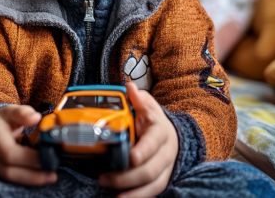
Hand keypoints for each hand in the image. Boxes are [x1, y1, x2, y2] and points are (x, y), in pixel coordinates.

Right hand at [0, 104, 57, 185]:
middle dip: (33, 174)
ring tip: (51, 176)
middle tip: (53, 171)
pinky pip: (12, 181)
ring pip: (11, 179)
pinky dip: (27, 180)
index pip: (9, 153)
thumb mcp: (9, 112)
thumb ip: (22, 113)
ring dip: (32, 180)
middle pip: (10, 171)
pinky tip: (41, 177)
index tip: (47, 154)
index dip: (28, 157)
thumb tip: (36, 117)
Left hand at [98, 82, 178, 197]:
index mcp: (160, 131)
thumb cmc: (153, 120)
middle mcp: (166, 153)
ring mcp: (165, 169)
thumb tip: (130, 87)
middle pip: (151, 169)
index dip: (143, 151)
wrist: (170, 134)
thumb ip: (138, 98)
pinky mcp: (161, 180)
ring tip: (113, 196)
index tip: (131, 157)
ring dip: (132, 192)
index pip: (153, 142)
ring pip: (153, 185)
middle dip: (128, 176)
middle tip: (104, 177)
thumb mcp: (147, 105)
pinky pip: (152, 192)